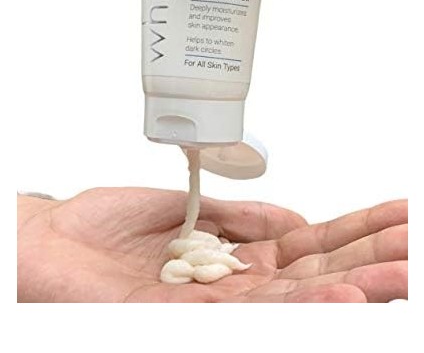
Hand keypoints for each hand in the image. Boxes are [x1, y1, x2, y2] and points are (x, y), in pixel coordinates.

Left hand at [18, 188, 406, 301]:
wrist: (48, 244)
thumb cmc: (106, 228)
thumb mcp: (190, 209)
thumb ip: (244, 217)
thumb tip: (297, 220)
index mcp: (238, 258)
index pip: (313, 246)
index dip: (358, 230)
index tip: (400, 217)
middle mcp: (236, 289)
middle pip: (318, 274)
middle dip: (373, 258)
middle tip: (418, 248)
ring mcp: (216, 309)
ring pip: (300, 300)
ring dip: (355, 285)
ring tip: (403, 274)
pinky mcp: (188, 321)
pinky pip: (256, 315)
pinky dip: (305, 307)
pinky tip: (343, 297)